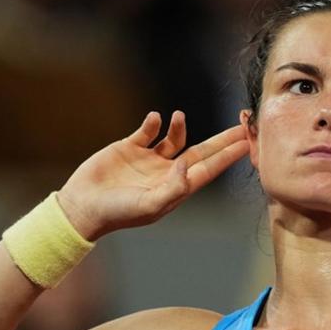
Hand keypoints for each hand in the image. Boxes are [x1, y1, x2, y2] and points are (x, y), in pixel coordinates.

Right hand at [57, 111, 248, 239]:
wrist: (83, 207)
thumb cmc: (118, 212)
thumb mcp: (150, 205)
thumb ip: (174, 188)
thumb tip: (189, 166)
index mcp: (176, 187)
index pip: (209, 169)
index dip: (228, 156)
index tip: (247, 144)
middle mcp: (166, 172)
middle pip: (201, 153)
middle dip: (222, 140)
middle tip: (243, 125)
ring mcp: (149, 159)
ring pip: (174, 139)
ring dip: (179, 127)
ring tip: (178, 117)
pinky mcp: (129, 148)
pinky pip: (147, 131)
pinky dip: (153, 124)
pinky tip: (155, 120)